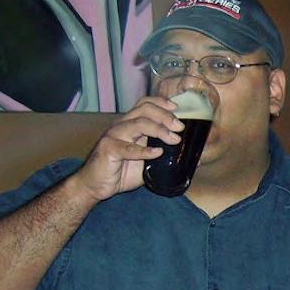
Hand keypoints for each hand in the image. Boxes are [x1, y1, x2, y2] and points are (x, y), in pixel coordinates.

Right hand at [71, 96, 186, 201]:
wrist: (95, 186)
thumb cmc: (120, 172)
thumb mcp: (147, 163)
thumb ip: (165, 158)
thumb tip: (195, 160)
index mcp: (130, 124)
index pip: (145, 104)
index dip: (161, 102)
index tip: (177, 108)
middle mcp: (122, 126)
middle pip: (144, 109)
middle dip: (165, 116)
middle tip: (180, 127)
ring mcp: (114, 136)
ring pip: (138, 124)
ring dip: (159, 130)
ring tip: (174, 139)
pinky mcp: (108, 150)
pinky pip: (128, 148)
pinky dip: (144, 150)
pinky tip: (157, 153)